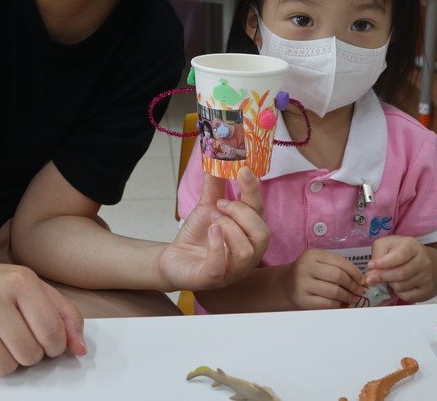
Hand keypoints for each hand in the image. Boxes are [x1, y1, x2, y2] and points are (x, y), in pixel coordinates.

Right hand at [0, 259, 86, 375]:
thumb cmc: (3, 287)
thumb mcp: (39, 290)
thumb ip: (66, 317)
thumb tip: (80, 349)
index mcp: (20, 280)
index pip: (51, 332)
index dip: (56, 346)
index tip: (51, 343)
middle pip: (28, 354)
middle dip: (33, 354)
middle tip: (25, 340)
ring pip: (4, 367)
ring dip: (11, 362)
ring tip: (6, 342)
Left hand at [161, 167, 268, 290]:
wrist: (174, 259)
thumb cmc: (198, 235)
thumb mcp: (207, 206)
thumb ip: (215, 186)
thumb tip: (216, 157)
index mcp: (249, 232)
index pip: (260, 211)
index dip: (253, 190)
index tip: (243, 169)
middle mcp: (248, 253)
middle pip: (262, 233)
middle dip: (242, 212)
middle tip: (220, 204)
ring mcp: (233, 269)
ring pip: (246, 250)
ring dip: (229, 228)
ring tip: (213, 222)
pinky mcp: (214, 279)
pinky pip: (222, 266)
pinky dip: (217, 245)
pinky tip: (211, 231)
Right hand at [282, 249, 366, 308]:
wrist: (285, 284)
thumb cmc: (307, 273)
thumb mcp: (318, 263)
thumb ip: (336, 266)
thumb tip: (360, 279)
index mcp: (312, 255)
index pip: (340, 262)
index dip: (355, 272)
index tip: (363, 280)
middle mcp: (306, 267)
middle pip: (338, 276)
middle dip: (353, 285)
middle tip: (360, 291)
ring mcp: (303, 284)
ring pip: (334, 291)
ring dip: (348, 297)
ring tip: (353, 298)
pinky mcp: (302, 299)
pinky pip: (327, 304)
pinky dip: (338, 305)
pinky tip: (341, 303)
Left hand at [365, 236, 434, 301]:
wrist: (420, 259)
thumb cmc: (398, 251)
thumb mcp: (385, 245)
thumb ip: (377, 256)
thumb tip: (372, 274)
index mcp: (412, 246)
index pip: (399, 256)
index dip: (383, 263)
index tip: (370, 265)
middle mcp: (423, 260)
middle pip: (400, 274)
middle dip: (383, 277)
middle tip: (372, 278)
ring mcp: (427, 276)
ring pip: (402, 286)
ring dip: (390, 285)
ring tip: (388, 278)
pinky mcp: (427, 289)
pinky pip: (407, 296)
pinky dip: (398, 293)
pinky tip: (397, 285)